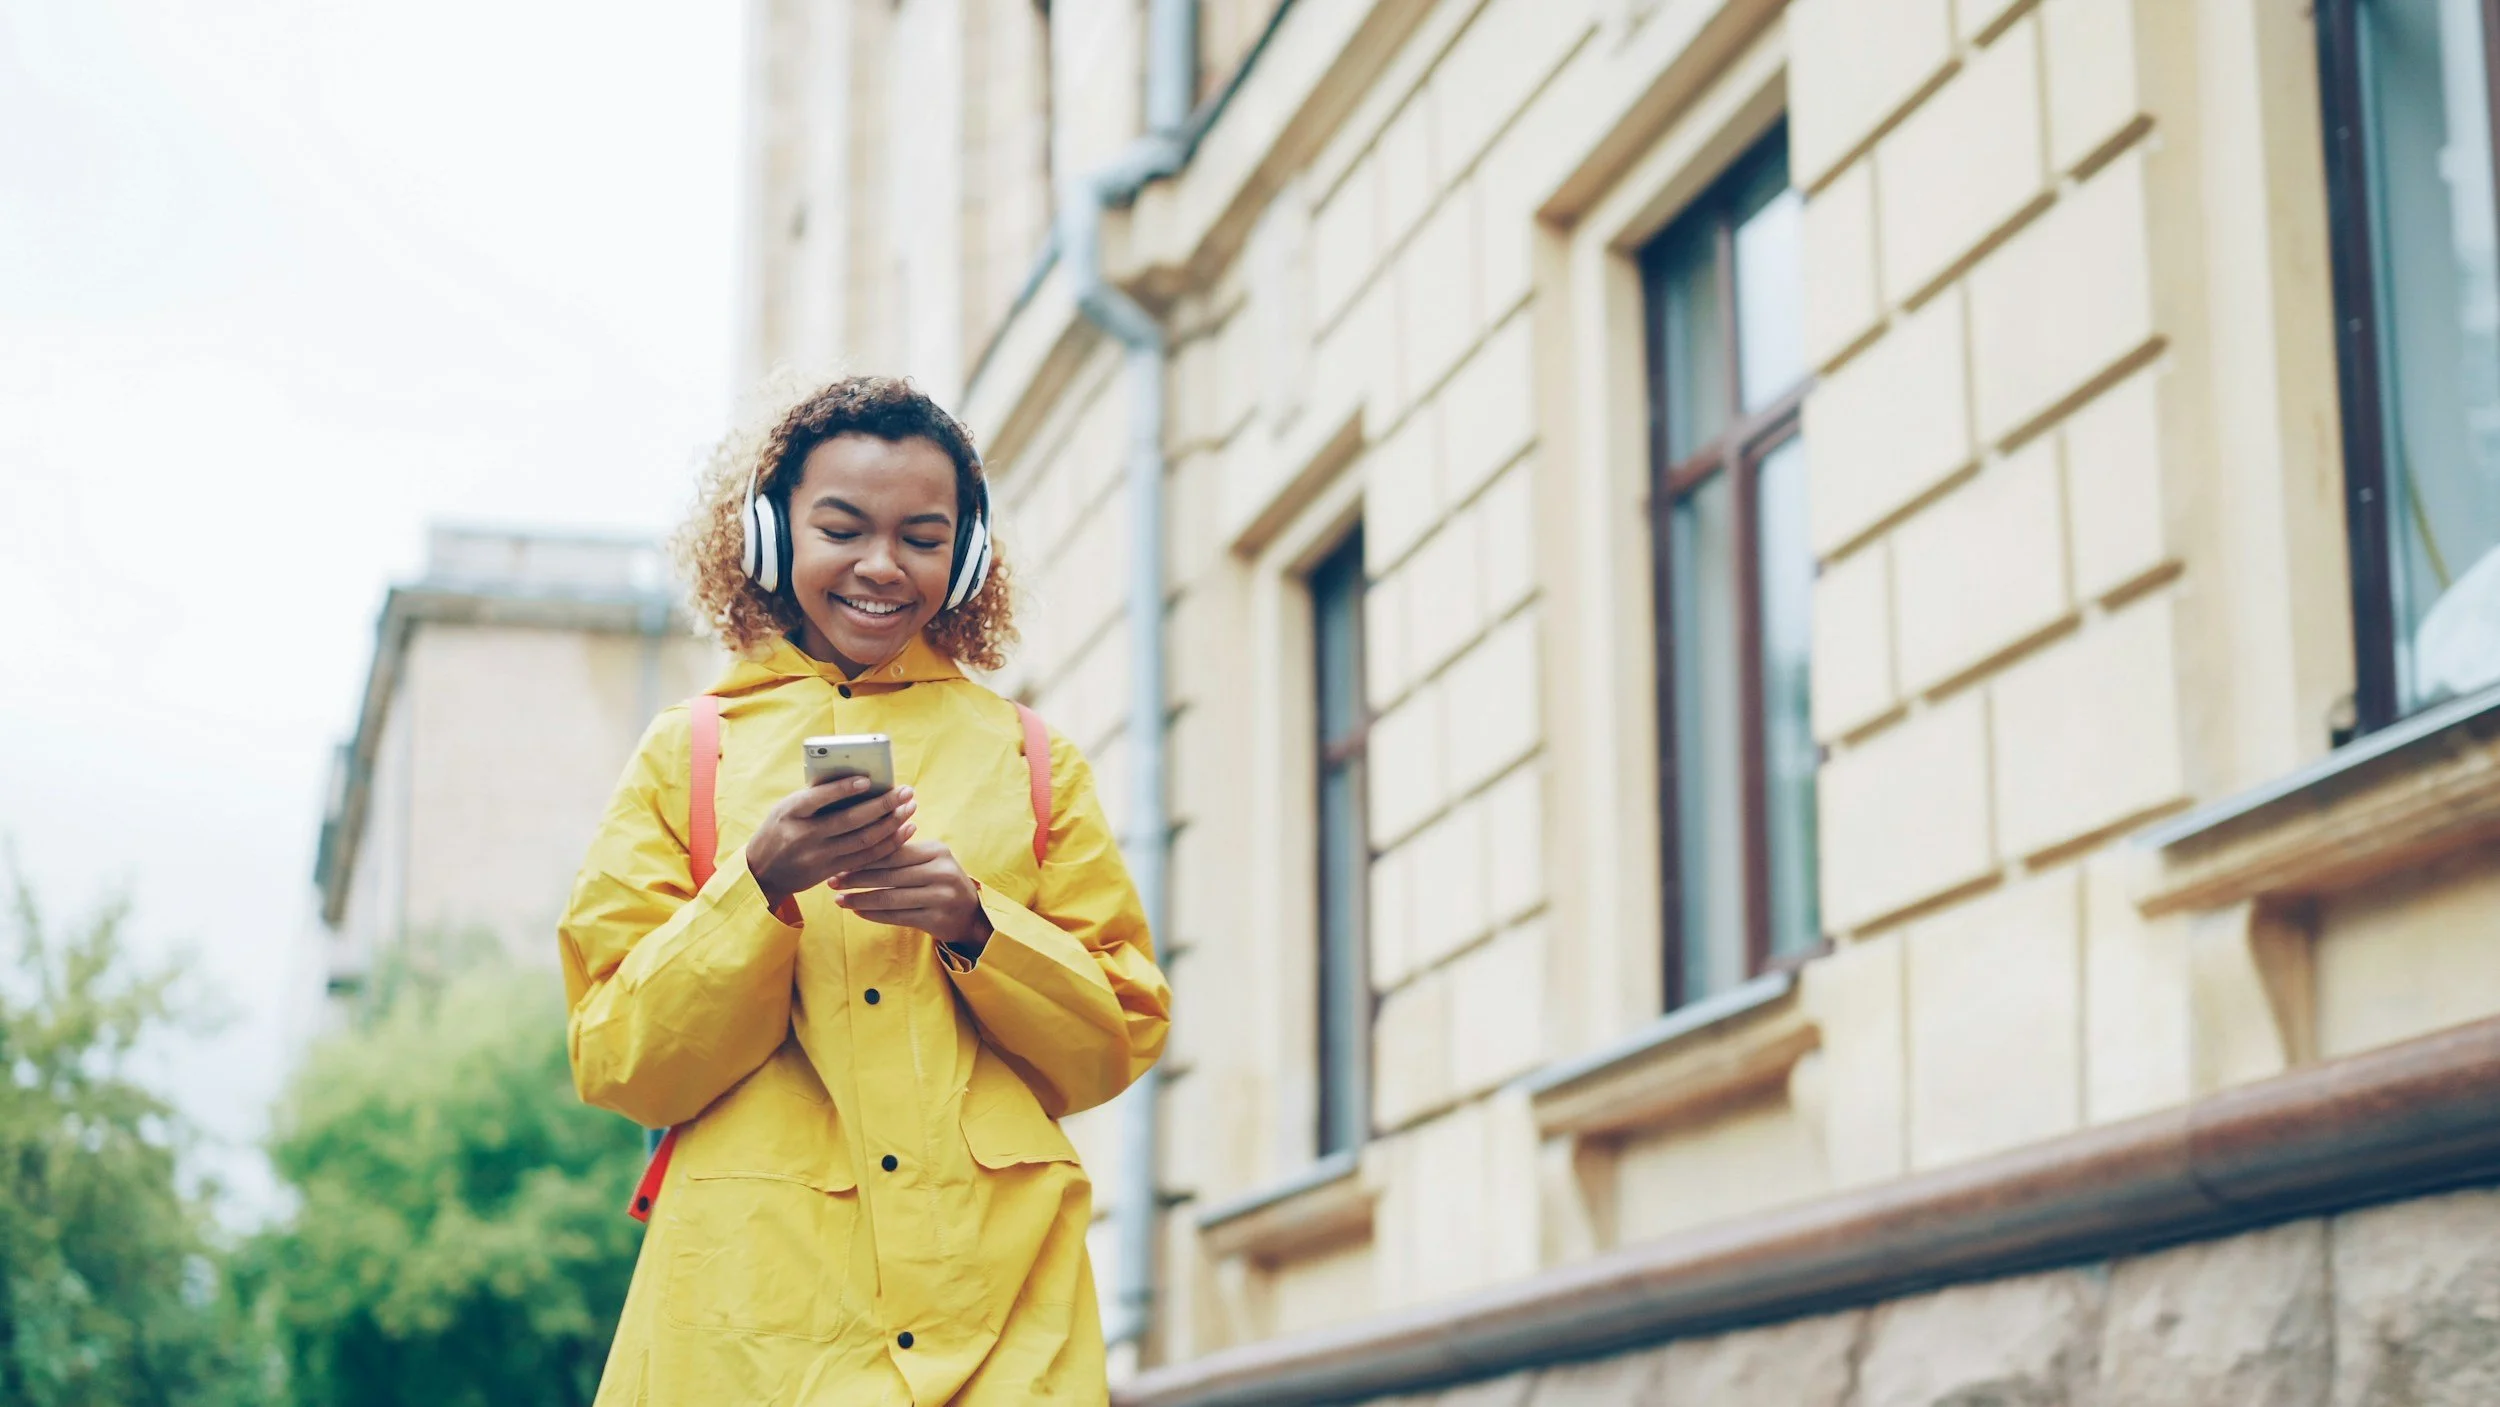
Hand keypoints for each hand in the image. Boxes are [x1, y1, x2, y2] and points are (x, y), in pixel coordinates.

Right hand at [746, 779, 918, 907]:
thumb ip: (815, 796)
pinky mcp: (831, 872)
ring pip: (863, 841)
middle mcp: (805, 836)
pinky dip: (888, 844)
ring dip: (891, 824)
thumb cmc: (779, 829)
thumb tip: (856, 779)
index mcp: (791, 813)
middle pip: (850, 821)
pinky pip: (866, 858)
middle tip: (906, 791)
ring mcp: (819, 856)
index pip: (818, 798)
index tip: (868, 779)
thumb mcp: (786, 808)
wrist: (762, 872)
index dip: (843, 789)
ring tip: (910, 808)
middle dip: (883, 805)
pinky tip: (904, 830)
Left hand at [831, 837, 992, 951]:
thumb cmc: (941, 881)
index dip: (865, 857)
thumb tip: (859, 845)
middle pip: (890, 875)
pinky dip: (874, 915)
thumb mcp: (930, 860)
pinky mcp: (936, 920)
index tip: (841, 860)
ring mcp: (940, 897)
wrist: (971, 914)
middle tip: (833, 880)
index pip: (894, 852)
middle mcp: (941, 872)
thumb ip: (902, 852)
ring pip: (890, 898)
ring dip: (860, 899)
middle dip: (857, 878)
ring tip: (839, 899)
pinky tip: (857, 912)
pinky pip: (897, 916)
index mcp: (937, 851)